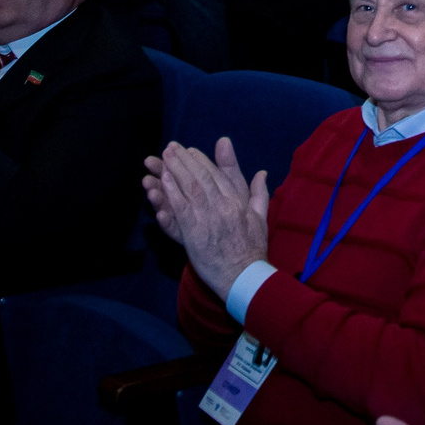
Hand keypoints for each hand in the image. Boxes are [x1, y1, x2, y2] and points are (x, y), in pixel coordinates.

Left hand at [141, 136, 271, 295]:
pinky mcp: (193, 233)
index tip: (189, 151)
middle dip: (184, 160)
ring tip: (163, 157)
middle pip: (200, 177)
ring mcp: (207, 219)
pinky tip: (162, 181)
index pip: (216, 174)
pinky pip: (180, 208)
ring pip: (189, 188)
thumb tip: (262, 172)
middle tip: (171, 147)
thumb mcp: (260, 217)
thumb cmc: (252, 249)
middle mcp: (222, 206)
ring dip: (175, 170)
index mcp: (237, 201)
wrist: (243, 276)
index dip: (201, 161)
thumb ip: (259, 193)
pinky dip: (171, 192)